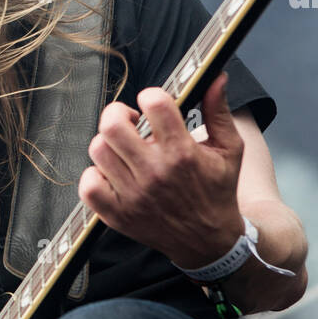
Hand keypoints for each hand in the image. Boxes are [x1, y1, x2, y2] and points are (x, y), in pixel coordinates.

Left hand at [78, 72, 245, 268]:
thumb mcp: (229, 149)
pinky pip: (88, 186)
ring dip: (109, 144)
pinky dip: (94, 175)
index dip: (151, 95)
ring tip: (124, 149)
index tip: (155, 103)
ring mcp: (133, 196)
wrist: (209, 241)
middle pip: (112, 125)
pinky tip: (112, 173)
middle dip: (119, 114)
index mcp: (182, 153)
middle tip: (130, 122)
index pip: (154, 104)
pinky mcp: (118, 215)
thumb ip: (218, 111)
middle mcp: (155, 173)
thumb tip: (216, 77)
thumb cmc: (218, 191)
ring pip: (98, 150)